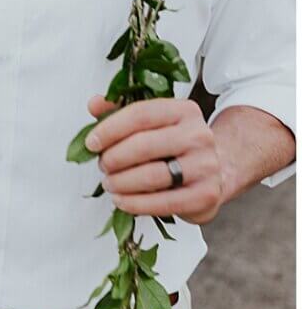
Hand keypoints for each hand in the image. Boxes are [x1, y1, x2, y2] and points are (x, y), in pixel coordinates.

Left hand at [85, 93, 226, 221]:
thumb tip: (94, 104)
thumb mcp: (154, 125)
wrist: (216, 172)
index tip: (92, 143)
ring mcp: (204, 165)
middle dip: (114, 159)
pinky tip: (121, 201)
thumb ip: (123, 113)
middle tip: (103, 167)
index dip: (110, 129)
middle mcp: (198, 134)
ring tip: (110, 184)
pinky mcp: (205, 194)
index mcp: (184, 111)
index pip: (141, 115)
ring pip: (150, 176)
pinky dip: (134, 204)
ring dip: (121, 183)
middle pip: (143, 145)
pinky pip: (162, 202)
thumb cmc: (176, 148)